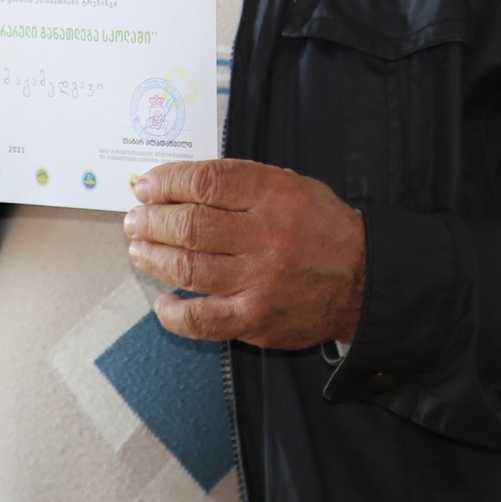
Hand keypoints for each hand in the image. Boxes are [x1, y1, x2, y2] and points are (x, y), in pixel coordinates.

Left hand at [124, 159, 364, 349]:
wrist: (364, 281)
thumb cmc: (321, 229)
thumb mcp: (293, 186)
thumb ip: (243, 183)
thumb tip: (181, 184)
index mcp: (275, 195)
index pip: (206, 182)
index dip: (167, 182)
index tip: (147, 186)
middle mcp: (266, 236)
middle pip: (190, 224)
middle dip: (152, 219)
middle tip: (136, 218)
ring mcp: (259, 281)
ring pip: (188, 267)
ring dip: (153, 257)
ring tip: (139, 249)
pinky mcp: (255, 319)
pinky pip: (201, 319)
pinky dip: (173, 311)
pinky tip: (162, 300)